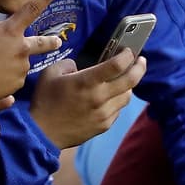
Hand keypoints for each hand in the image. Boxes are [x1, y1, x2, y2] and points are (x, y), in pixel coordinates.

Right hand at [0, 0, 64, 98]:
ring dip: (16, 61)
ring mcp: (21, 67)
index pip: (32, 9)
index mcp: (11, 31)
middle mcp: (21, 49)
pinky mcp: (18, 83)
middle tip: (58, 42)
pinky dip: (9, 76)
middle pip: (42, 43)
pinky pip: (16, 77)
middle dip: (51, 42)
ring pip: (23, 62)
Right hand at [30, 49, 146, 147]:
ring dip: (129, 86)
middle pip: (131, 80)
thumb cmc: (45, 101)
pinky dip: (118, 101)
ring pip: (127, 97)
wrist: (43, 132)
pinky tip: (111, 97)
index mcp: (86, 82)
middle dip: (140, 68)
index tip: (129, 51)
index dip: (127, 55)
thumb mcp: (51, 73)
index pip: (117, 65)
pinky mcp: (104, 126)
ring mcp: (104, 114)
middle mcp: (99, 98)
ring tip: (125, 80)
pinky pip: (118, 110)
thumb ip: (68, 64)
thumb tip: (80, 66)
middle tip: (141, 61)